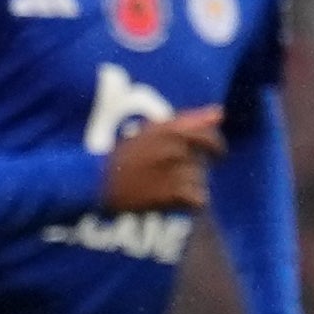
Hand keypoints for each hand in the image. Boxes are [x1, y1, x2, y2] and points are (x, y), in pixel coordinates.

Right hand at [99, 108, 224, 213]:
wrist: (94, 186)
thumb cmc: (124, 158)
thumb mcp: (150, 132)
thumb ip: (188, 120)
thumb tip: (220, 112)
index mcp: (162, 130)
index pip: (203, 133)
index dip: (211, 143)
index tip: (214, 152)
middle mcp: (167, 148)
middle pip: (203, 158)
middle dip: (197, 166)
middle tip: (185, 173)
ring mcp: (167, 172)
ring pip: (199, 178)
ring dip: (191, 185)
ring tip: (167, 187)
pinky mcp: (166, 195)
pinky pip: (196, 197)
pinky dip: (191, 201)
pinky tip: (174, 201)